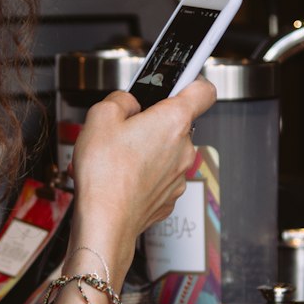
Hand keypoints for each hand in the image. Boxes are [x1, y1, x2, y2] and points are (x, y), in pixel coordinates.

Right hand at [69, 77, 215, 251]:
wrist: (105, 221)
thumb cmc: (105, 175)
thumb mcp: (100, 116)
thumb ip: (121, 100)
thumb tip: (128, 103)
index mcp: (173, 121)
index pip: (203, 90)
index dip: (192, 81)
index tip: (180, 81)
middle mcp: (184, 149)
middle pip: (177, 123)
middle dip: (153, 122)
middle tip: (126, 129)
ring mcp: (179, 176)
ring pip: (167, 152)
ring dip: (148, 150)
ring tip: (119, 157)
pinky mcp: (169, 197)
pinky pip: (160, 176)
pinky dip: (145, 174)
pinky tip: (123, 177)